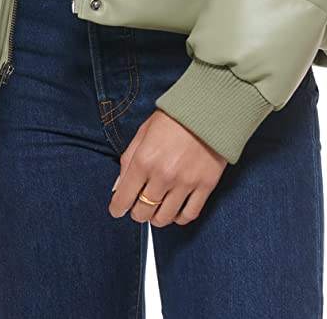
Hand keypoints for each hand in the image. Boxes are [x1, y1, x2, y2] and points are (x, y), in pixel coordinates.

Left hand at [108, 109, 226, 226]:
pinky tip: (176, 209)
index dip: (117, 208)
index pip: (123, 198)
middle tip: (139, 205)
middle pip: (143, 213)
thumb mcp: (143, 132)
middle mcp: (163, 175)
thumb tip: (119, 186)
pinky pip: (188, 215)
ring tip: (158, 206)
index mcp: (144, 159)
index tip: (118, 209)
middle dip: (137, 212)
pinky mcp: (205, 185)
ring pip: (164, 218)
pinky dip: (179, 217)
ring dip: (157, 217)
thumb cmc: (175, 117)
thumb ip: (128, 160)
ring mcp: (185, 182)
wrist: (209, 108)